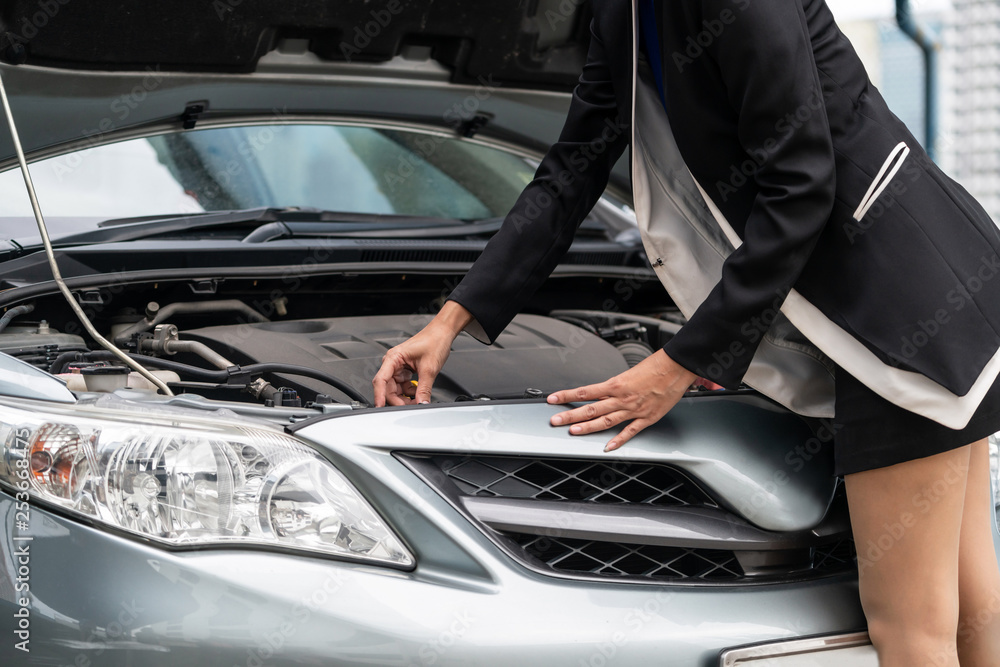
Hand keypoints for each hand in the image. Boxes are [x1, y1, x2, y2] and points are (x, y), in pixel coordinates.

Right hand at [372, 301, 472, 406]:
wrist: (442, 333)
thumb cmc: (434, 341)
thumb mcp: (429, 368)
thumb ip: (424, 389)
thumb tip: (421, 403)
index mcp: (393, 358)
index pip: (380, 380)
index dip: (379, 395)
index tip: (380, 406)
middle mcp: (393, 363)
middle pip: (388, 388)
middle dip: (398, 399)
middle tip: (411, 406)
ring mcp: (399, 367)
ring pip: (396, 389)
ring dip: (405, 397)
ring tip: (418, 400)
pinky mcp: (405, 371)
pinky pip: (403, 387)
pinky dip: (410, 393)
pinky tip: (419, 393)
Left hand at [546, 349, 696, 451]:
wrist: (677, 367)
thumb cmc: (655, 366)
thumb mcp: (629, 372)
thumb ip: (614, 386)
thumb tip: (600, 393)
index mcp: (616, 384)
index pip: (585, 391)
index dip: (567, 395)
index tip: (553, 398)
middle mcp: (622, 398)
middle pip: (591, 408)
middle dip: (570, 415)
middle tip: (555, 421)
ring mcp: (634, 410)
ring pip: (606, 421)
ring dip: (588, 428)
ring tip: (573, 432)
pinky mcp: (647, 418)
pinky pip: (630, 431)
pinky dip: (618, 441)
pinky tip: (608, 447)